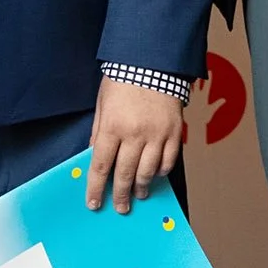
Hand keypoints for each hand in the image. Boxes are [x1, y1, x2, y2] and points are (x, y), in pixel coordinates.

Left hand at [85, 77, 181, 214]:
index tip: (94, 203)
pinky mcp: (174, 132)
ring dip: (141, 187)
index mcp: (112, 126)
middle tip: (120, 207)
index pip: (100, 165)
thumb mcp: (102, 102)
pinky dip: (161, 171)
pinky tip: (155, 174)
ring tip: (138, 194)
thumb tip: (93, 155)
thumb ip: (98, 130)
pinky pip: (168, 161)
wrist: (153, 61)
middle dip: (121, 195)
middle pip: (125, 174)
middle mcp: (134, 134)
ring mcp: (156, 134)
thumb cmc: (123, 79)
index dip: (96, 188)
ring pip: (148, 172)